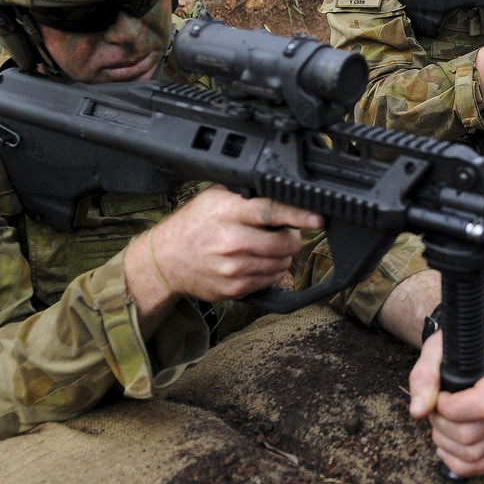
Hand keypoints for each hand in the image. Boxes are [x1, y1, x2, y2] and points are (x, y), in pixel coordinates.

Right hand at [125, 186, 319, 310]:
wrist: (165, 260)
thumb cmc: (192, 226)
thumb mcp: (214, 199)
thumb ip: (246, 196)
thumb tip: (282, 195)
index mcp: (227, 213)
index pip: (271, 211)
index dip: (299, 215)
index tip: (318, 218)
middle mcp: (232, 241)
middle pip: (284, 243)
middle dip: (293, 237)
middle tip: (285, 232)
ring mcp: (234, 268)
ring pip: (282, 263)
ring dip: (282, 255)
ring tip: (265, 247)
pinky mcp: (235, 288)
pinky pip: (270, 280)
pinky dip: (271, 271)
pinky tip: (255, 261)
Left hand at [408, 327, 483, 478]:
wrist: (469, 348)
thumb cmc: (455, 346)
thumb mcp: (435, 349)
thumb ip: (424, 376)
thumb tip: (418, 411)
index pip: (481, 407)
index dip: (450, 408)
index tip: (439, 394)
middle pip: (472, 434)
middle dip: (441, 423)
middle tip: (434, 404)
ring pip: (473, 453)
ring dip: (445, 441)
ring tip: (439, 417)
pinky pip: (482, 465)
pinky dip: (458, 462)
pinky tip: (444, 444)